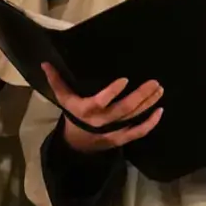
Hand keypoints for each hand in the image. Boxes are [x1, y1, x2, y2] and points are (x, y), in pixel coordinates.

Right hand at [43, 65, 163, 153]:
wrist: (77, 143)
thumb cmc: (72, 114)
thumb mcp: (62, 98)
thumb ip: (56, 80)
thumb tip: (45, 62)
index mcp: (86, 109)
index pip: (99, 101)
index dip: (112, 92)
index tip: (124, 80)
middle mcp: (102, 121)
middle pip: (124, 109)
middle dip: (140, 96)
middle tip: (154, 82)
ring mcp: (113, 131)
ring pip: (133, 118)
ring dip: (148, 104)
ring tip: (159, 90)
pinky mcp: (122, 138)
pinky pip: (138, 132)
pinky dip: (150, 123)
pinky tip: (160, 111)